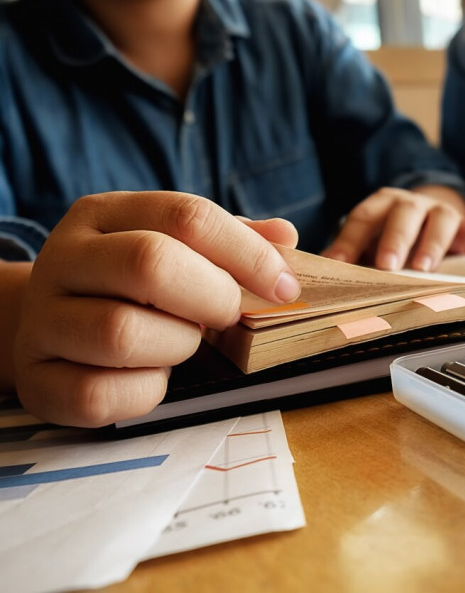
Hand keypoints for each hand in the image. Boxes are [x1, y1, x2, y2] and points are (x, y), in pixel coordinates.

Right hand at [13, 191, 301, 426]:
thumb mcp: (177, 247)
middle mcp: (64, 259)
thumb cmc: (133, 286)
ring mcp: (44, 319)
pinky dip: (145, 392)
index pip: (186, 216)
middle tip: (227, 316)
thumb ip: (233, 240)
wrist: (48, 325)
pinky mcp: (38, 380)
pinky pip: (101, 394)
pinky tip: (152, 378)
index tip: (284, 288)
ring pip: (122, 332)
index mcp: (104, 214)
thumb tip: (284, 237)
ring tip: (182, 343)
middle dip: (212, 297)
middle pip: (150, 264)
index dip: (248, 254)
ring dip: (177, 345)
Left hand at [322, 186, 464, 270]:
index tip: (339, 264)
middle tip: (386, 267)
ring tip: (425, 268)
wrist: (436, 225)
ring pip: (442, 217)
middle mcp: (413, 204)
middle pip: (404, 212)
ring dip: (432, 242)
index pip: (364, 217)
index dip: (350, 239)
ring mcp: (444, 211)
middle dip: (394, 239)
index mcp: (383, 206)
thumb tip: (317, 281)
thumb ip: (349, 260)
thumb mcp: (370, 248)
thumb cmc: (395, 243)